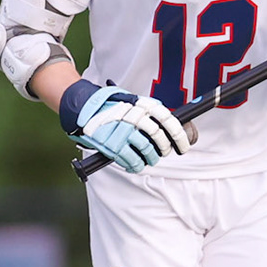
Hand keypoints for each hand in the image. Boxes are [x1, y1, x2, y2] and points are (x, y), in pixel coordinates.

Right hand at [60, 80, 191, 172]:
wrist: (83, 107)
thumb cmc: (110, 105)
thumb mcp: (132, 100)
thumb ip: (148, 112)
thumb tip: (169, 126)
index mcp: (142, 104)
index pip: (168, 120)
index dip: (179, 136)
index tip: (183, 146)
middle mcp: (135, 117)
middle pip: (159, 138)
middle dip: (165, 149)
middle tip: (164, 152)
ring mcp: (124, 132)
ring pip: (148, 151)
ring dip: (152, 158)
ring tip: (150, 159)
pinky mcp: (113, 145)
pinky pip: (132, 161)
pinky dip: (136, 165)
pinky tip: (135, 164)